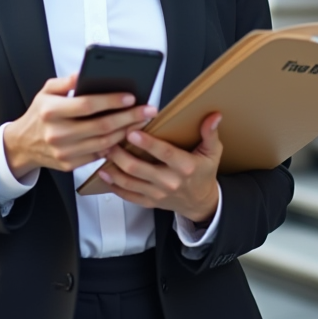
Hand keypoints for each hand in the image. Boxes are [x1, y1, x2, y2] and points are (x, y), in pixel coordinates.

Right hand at [3, 73, 157, 178]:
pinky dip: (114, 146)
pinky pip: (98, 156)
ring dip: (126, 132)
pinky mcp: (69, 165)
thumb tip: (83, 73)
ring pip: (104, 143)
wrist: (23, 144)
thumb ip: (65, 81)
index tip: (131, 97)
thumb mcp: (46, 92)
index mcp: (51, 111)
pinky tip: (126, 136)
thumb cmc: (40, 114)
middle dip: (129, 117)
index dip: (111, 101)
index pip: (87, 105)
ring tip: (141, 122)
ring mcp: (64, 151)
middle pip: (101, 126)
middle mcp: (57, 133)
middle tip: (148, 110)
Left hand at [99, 112, 222, 223]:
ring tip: (104, 152)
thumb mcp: (213, 153)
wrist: (200, 202)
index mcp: (185, 167)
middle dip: (121, 154)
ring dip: (113, 168)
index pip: (164, 153)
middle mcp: (169, 181)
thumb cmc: (204, 173)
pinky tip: (105, 173)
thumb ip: (210, 134)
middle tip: (110, 139)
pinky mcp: (149, 201)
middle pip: (139, 168)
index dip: (147, 143)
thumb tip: (213, 116)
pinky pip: (128, 195)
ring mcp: (157, 193)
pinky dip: (114, 185)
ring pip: (129, 182)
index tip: (133, 132)